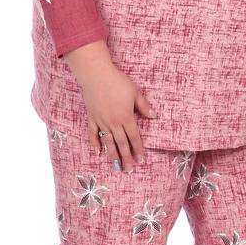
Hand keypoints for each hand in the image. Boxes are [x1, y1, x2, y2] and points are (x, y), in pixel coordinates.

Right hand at [63, 40, 155, 171]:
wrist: (96, 75)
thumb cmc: (118, 82)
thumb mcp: (135, 92)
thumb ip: (144, 106)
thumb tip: (153, 116)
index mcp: (126, 117)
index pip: (134, 137)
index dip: (138, 149)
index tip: (141, 160)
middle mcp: (114, 122)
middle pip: (121, 143)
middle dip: (126, 157)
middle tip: (128, 169)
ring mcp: (101, 121)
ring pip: (108, 142)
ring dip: (112, 155)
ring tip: (115, 166)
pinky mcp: (92, 117)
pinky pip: (93, 133)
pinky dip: (95, 143)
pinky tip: (97, 152)